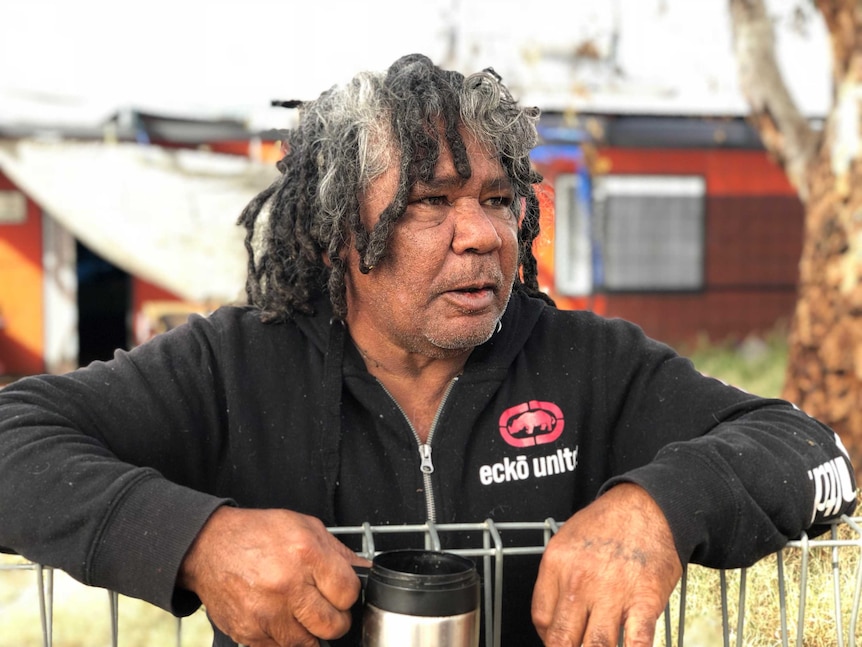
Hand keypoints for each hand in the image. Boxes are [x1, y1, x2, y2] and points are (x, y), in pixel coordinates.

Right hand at [178, 507, 368, 646]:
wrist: (209, 546)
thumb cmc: (257, 534)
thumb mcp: (304, 526)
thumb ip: (339, 552)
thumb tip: (365, 571)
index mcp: (305, 554)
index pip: (348, 593)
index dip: (349, 594)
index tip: (341, 592)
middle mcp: (287, 585)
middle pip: (333, 625)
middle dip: (336, 619)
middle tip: (326, 607)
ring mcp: (267, 613)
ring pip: (310, 644)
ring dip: (311, 632)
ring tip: (302, 612)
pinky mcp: (250, 633)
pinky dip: (286, 639)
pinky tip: (281, 618)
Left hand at [532, 483, 682, 645]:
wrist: (648, 505)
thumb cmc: (608, 523)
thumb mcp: (567, 540)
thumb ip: (556, 577)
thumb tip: (553, 617)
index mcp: (557, 564)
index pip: (541, 619)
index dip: (547, 639)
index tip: (558, 642)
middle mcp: (580, 580)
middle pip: (561, 640)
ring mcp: (612, 592)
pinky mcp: (644, 600)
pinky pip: (635, 641)